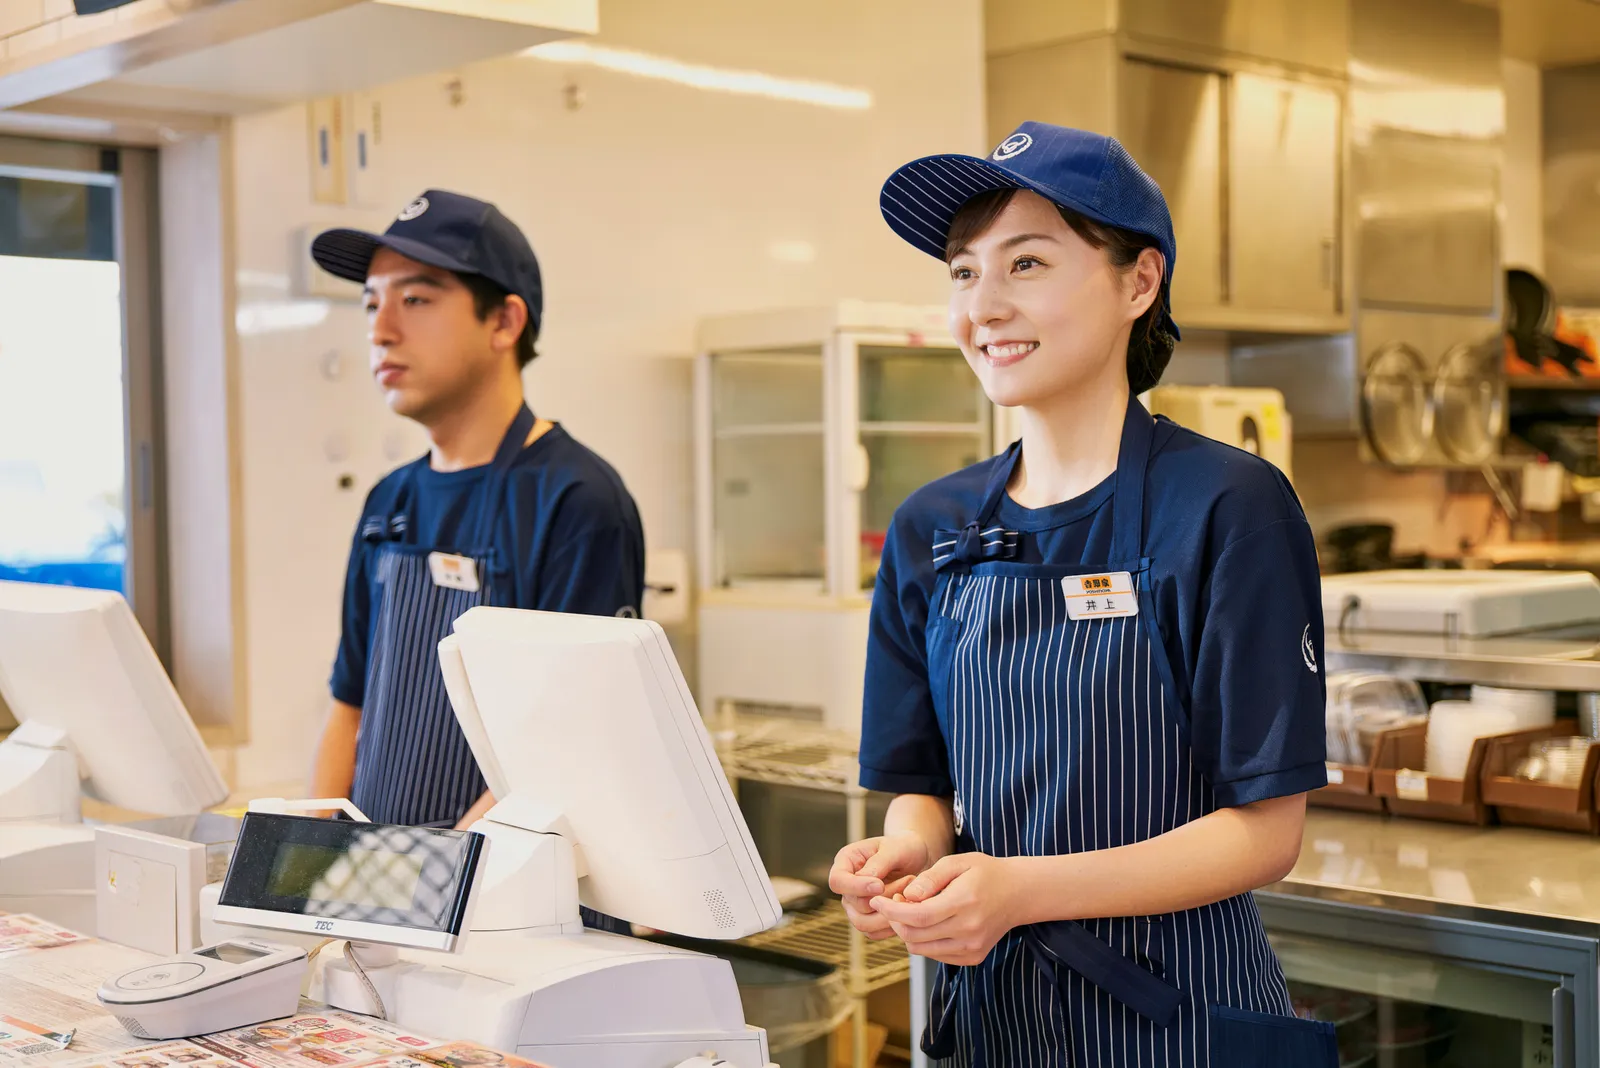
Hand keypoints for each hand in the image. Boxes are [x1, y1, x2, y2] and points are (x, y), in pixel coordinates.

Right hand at [829, 832, 931, 940]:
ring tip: (909, 895)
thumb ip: (878, 863)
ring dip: (890, 913)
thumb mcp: (894, 848)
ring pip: (863, 923)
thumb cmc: (903, 848)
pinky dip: (893, 924)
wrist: (917, 860)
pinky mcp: (868, 919)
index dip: (856, 887)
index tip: (880, 885)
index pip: (838, 881)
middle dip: (884, 898)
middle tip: (909, 880)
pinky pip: (875, 932)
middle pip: (854, 905)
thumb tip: (866, 880)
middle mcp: (847, 886)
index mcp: (847, 862)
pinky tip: (907, 908)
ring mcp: (855, 905)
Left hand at [870, 852, 1021, 965]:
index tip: (875, 900)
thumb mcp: (957, 862)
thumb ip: (929, 879)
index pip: (917, 916)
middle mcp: (968, 931)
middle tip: (893, 902)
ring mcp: (972, 948)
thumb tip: (906, 896)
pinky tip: (928, 923)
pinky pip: (936, 955)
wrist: (1018, 893)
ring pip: (922, 949)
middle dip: (895, 921)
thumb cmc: (985, 872)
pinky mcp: (973, 957)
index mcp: (963, 903)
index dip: (891, 911)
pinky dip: (924, 941)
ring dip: (907, 932)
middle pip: (915, 936)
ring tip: (911, 911)